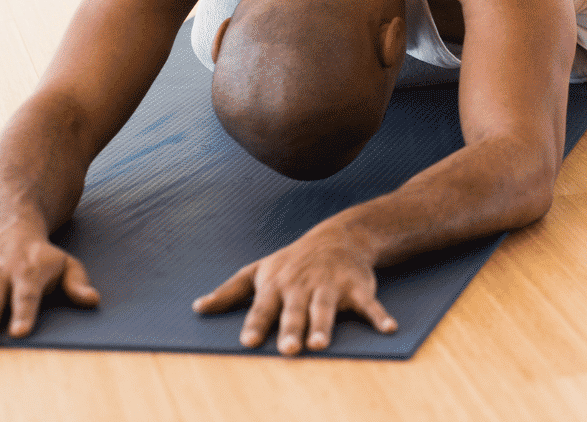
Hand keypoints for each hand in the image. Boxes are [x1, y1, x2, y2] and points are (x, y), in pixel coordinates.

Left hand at [192, 222, 396, 354]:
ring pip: (326, 308)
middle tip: (288, 350)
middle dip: (292, 329)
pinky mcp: (357, 286)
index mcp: (277, 285)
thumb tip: (198, 308)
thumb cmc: (293, 261)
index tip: (248, 342)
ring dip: (324, 326)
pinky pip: (369, 303)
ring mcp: (331, 285)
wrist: (338, 236)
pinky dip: (379, 315)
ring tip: (320, 345)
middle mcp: (303, 286)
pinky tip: (388, 328)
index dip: (256, 324)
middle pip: (295, 311)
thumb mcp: (259, 270)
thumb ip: (230, 292)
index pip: (263, 307)